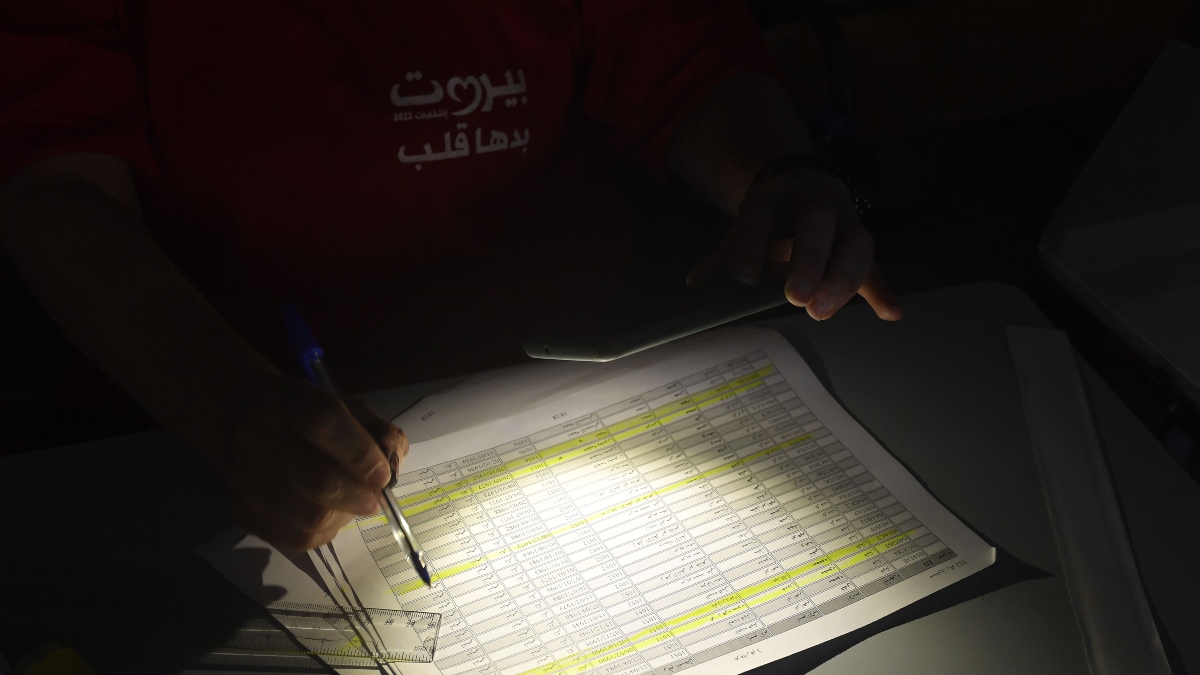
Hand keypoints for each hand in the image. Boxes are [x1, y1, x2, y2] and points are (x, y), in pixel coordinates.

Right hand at [226, 377, 407, 549]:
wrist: (247, 427)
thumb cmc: (309, 420)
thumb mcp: (347, 409)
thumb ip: (377, 432)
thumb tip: (392, 465)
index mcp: (286, 401)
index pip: (324, 422)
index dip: (361, 452)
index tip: (383, 473)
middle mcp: (257, 438)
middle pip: (318, 480)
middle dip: (359, 494)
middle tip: (376, 497)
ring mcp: (247, 479)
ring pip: (310, 516)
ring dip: (346, 514)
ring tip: (354, 503)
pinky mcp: (246, 513)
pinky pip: (298, 537)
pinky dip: (327, 530)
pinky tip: (331, 514)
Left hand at [688, 168, 902, 321]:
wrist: (805, 186)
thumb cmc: (770, 217)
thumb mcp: (743, 226)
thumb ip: (722, 260)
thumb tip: (694, 291)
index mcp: (774, 197)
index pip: (760, 218)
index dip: (751, 246)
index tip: (742, 278)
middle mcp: (815, 204)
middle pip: (816, 226)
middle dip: (809, 261)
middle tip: (795, 298)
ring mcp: (845, 222)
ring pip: (855, 245)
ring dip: (842, 280)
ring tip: (821, 311)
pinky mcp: (861, 246)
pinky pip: (875, 267)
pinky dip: (883, 291)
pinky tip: (890, 314)